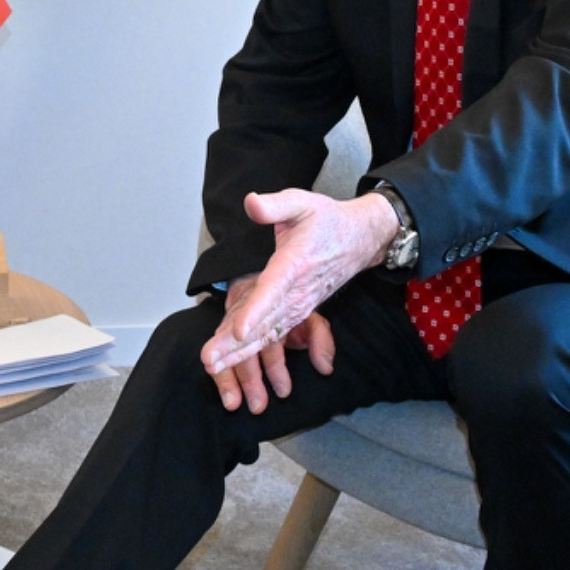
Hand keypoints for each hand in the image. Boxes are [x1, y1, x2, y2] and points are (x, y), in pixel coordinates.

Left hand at [199, 190, 400, 404]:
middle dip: (235, 344)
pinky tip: (233, 362)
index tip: (237, 330)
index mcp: (295, 262)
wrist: (360, 238)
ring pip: (268, 334)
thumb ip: (275, 205)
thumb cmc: (327, 220)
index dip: (255, 310)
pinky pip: (275, 335)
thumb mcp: (302, 202)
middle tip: (208, 360)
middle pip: (264, 321)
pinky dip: (255, 351)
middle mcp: (298, 290)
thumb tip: (251, 203)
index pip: (272, 289)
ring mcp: (299, 304)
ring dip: (240, 353)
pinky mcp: (299, 311)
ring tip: (213, 367)